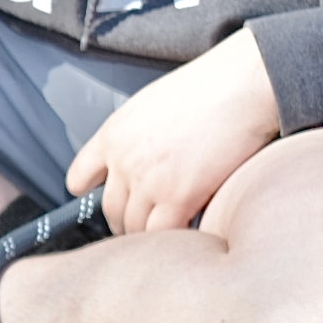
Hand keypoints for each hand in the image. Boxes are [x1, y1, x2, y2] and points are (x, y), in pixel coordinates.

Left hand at [67, 29, 279, 233]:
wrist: (244, 83)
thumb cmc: (208, 88)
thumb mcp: (150, 106)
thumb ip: (132, 138)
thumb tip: (132, 162)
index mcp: (111, 137)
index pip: (78, 179)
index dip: (91, 193)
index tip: (107, 198)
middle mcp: (123, 162)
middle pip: (110, 210)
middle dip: (124, 221)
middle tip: (143, 225)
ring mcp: (149, 182)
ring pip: (134, 228)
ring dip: (148, 235)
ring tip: (166, 234)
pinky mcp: (179, 197)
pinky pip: (162, 234)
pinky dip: (171, 239)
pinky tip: (186, 233)